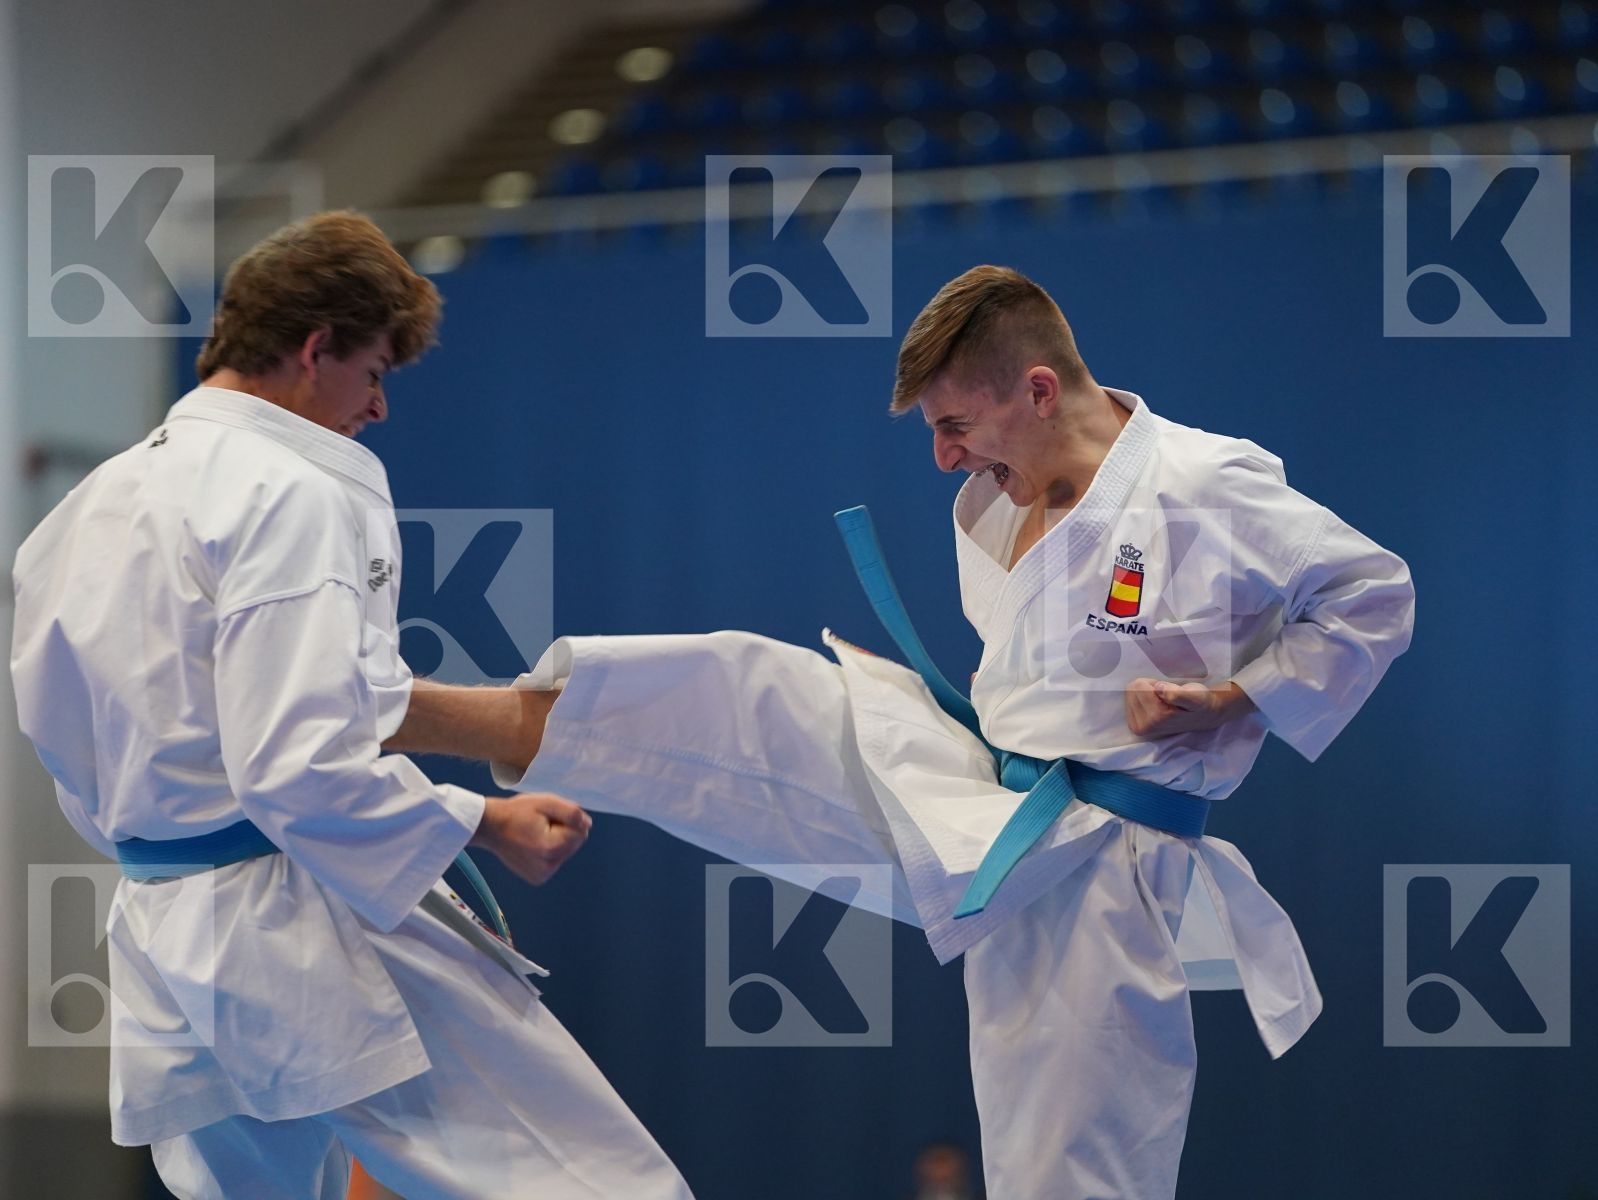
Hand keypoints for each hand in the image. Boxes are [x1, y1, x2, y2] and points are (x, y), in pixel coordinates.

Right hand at [470, 793, 591, 885]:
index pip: (580, 833)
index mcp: (551, 848)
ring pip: (566, 852)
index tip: (546, 817)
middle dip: (563, 831)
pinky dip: (549, 851)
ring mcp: (542, 875)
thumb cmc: (517, 812)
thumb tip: (588, 824)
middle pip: (574, 844)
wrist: (490, 827)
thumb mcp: (545, 802)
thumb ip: (571, 813)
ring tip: (535, 833)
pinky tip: (533, 844)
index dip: (567, 820)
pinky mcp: (538, 878)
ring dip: (557, 840)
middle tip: (540, 824)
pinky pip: (555, 860)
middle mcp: (548, 867)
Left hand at [1124, 678, 1255, 738]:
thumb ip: (1178, 694)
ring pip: (1130, 694)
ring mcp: (1138, 728)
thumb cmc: (1199, 702)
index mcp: (1155, 719)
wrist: (1204, 716)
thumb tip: (1159, 688)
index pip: (1139, 686)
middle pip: (1132, 689)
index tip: (1170, 692)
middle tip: (1167, 695)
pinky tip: (1157, 704)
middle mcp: (1143, 727)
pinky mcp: (1135, 726)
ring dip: (1147, 692)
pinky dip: (1142, 698)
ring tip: (1164, 700)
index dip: (1157, 684)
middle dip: (1150, 688)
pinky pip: (1129, 701)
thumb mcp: (1194, 696)